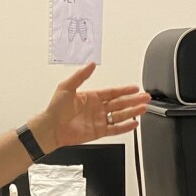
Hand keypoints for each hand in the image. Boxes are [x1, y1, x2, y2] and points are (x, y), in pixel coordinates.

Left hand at [33, 63, 149, 150]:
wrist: (50, 128)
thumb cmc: (55, 109)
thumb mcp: (67, 87)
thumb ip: (81, 75)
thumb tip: (91, 64)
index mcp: (91, 96)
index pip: (112, 92)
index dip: (124, 90)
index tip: (135, 88)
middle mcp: (97, 108)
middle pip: (120, 103)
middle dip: (133, 100)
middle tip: (145, 97)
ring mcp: (98, 120)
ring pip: (120, 115)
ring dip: (132, 112)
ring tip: (143, 108)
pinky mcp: (98, 132)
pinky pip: (115, 129)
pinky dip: (125, 127)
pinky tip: (134, 123)